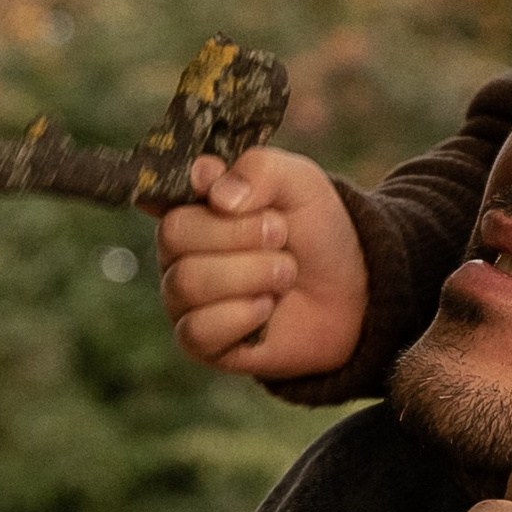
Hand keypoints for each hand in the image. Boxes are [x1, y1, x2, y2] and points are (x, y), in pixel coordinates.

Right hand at [156, 148, 367, 380]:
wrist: (350, 294)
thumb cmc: (316, 233)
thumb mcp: (300, 183)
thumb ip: (259, 170)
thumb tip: (217, 197)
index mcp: (193, 205)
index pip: (162, 192)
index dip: (199, 190)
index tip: (235, 196)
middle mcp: (178, 250)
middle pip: (174, 234)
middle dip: (239, 234)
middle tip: (281, 235)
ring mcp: (183, 296)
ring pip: (187, 281)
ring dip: (250, 274)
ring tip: (284, 273)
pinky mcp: (198, 340)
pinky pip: (197, 329)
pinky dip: (242, 315)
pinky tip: (267, 308)